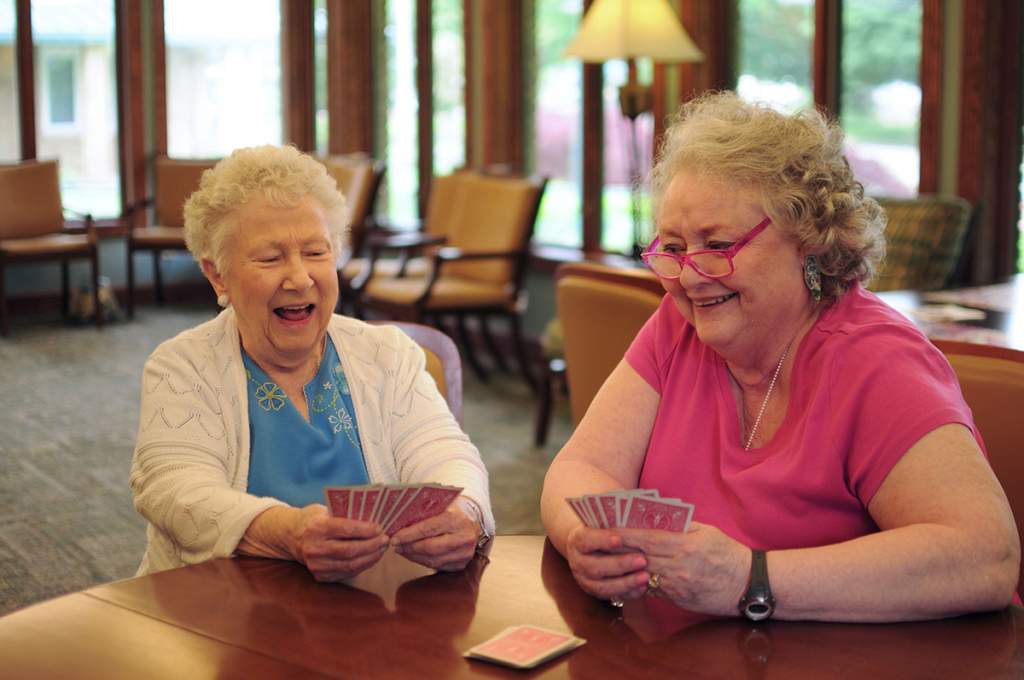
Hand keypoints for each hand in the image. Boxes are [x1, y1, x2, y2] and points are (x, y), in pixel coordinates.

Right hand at [289, 504, 389, 581]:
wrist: (291, 537)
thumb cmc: (314, 519)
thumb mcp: (324, 510)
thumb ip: (344, 514)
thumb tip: (372, 517)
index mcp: (316, 528)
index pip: (346, 529)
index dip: (365, 530)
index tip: (379, 528)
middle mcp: (314, 548)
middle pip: (350, 550)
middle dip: (372, 545)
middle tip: (385, 539)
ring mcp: (316, 565)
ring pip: (351, 564)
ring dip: (371, 557)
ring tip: (382, 548)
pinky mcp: (320, 576)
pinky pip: (347, 573)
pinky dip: (363, 565)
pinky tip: (371, 557)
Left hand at [389, 502, 479, 570]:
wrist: (474, 520)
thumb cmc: (453, 510)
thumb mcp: (442, 505)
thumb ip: (424, 513)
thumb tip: (399, 523)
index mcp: (456, 519)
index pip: (428, 529)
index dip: (409, 535)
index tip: (395, 538)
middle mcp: (463, 537)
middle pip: (430, 548)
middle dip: (409, 548)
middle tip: (396, 545)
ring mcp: (464, 553)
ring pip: (433, 561)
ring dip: (414, 557)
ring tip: (402, 550)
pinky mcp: (462, 564)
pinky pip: (438, 567)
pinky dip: (423, 562)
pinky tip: (415, 555)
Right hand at [564, 525, 651, 603]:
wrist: (585, 547)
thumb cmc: (599, 529)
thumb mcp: (600, 521)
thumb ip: (613, 518)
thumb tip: (633, 504)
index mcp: (576, 540)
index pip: (586, 540)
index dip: (602, 540)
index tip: (620, 538)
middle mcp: (577, 562)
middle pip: (595, 567)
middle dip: (620, 564)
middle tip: (642, 560)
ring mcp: (585, 580)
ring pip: (602, 587)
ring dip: (626, 582)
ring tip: (645, 576)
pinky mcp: (595, 592)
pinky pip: (612, 597)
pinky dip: (628, 593)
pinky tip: (643, 587)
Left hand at [617, 521, 750, 615]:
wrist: (748, 585)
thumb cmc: (729, 553)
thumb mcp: (707, 531)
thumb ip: (681, 524)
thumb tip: (656, 518)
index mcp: (685, 546)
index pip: (646, 539)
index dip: (625, 533)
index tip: (609, 527)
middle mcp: (678, 568)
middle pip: (639, 557)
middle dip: (619, 548)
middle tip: (602, 540)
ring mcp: (677, 587)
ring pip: (643, 574)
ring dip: (626, 566)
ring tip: (612, 556)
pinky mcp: (678, 600)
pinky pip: (653, 589)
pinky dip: (642, 579)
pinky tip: (632, 572)